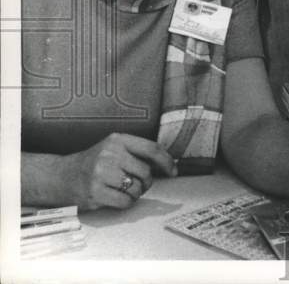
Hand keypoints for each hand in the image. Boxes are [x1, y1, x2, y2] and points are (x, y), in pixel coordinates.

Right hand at [56, 133, 176, 210]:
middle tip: (138, 184)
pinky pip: (125, 202)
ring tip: (124, 190)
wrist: (60, 177)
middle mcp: (110, 154)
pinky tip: (116, 197)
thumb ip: (137, 153)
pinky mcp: (95, 193)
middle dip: (146, 182)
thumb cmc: (93, 163)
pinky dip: (126, 203)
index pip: (151, 149)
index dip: (166, 161)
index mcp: (117, 140)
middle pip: (146, 172)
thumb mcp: (113, 149)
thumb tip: (168, 165)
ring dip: (136, 193)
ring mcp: (101, 174)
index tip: (173, 171)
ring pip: (137, 188)